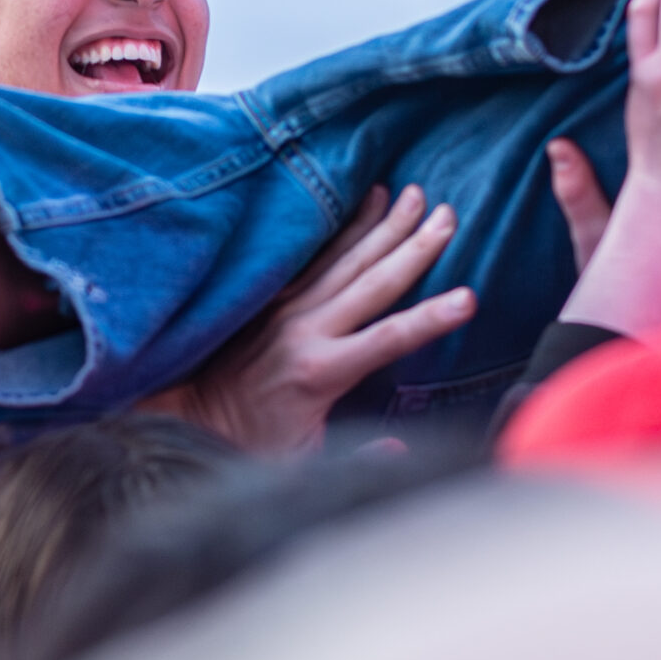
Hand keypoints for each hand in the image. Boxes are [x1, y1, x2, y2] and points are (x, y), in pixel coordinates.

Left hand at [144, 186, 475, 454]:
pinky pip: (315, 256)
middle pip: (372, 281)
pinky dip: (344, 229)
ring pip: (345, 259)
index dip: (430, 319)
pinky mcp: (273, 298)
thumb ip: (358, 456)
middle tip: (449, 214)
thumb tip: (398, 447)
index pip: (388, 339)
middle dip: (414, 246)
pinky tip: (366, 202)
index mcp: (321, 373)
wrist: (191, 419)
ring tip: (416, 194)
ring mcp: (287, 309)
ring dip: (383, 224)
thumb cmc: (251, 445)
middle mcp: (305, 330)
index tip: (468, 298)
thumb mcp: (304, 465)